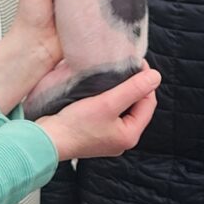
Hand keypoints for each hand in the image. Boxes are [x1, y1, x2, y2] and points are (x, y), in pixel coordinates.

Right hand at [37, 65, 159, 163]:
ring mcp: (108, 138)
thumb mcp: (108, 103)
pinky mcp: (94, 134)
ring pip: (122, 109)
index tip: (138, 63)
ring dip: (120, 92)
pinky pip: (109, 113)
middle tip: (126, 67)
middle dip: (133, 87)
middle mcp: (121, 139)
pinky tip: (101, 90)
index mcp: (130, 135)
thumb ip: (133, 89)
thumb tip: (156, 76)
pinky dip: (109, 100)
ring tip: (114, 76)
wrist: (46, 140)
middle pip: (137, 107)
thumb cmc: (76, 124)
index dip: (146, 82)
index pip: (148, 103)